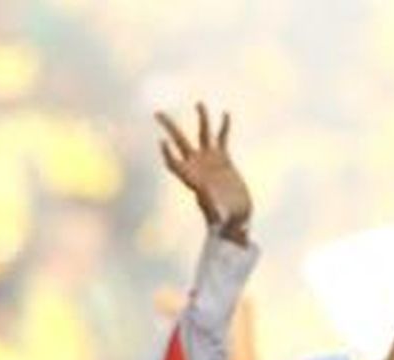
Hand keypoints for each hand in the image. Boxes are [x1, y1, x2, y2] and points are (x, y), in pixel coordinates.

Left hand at [156, 103, 252, 241]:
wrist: (236, 219)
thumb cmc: (225, 223)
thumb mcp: (221, 220)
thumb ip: (218, 218)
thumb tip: (217, 223)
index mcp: (192, 180)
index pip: (174, 163)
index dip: (167, 154)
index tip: (162, 142)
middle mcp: (197, 167)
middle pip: (179, 142)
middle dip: (169, 128)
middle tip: (157, 113)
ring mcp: (210, 161)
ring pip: (202, 135)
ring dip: (201, 119)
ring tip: (198, 103)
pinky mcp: (224, 159)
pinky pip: (222, 139)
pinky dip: (224, 127)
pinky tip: (225, 113)